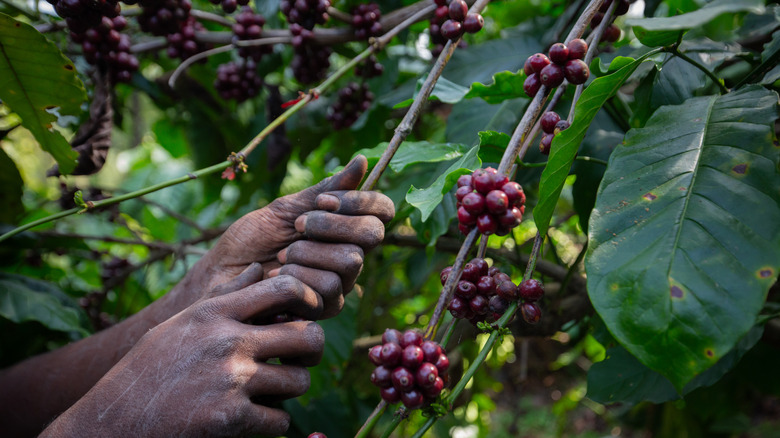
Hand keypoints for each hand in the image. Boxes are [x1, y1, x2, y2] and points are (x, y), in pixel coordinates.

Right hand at [40, 272, 324, 437]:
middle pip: (308, 336)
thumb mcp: (183, 323)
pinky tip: (253, 419)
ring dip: (290, 391)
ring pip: (299, 381)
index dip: (310, 298)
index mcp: (215, 313)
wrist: (112, 423)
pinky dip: (272, 424)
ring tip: (272, 392)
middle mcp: (226, 341)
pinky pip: (280, 421)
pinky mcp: (230, 419)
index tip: (309, 313)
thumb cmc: (149, 369)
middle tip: (299, 360)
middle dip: (311, 351)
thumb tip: (259, 267)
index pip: (286, 288)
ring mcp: (230, 380)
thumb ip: (227, 295)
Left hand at [188, 155, 393, 316]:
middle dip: (330, 225)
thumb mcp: (285, 208)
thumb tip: (362, 161)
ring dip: (306, 254)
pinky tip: (274, 278)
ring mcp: (341, 283)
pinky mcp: (325, 309)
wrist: (220, 276)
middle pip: (371, 235)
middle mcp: (350, 255)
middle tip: (297, 227)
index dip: (360, 202)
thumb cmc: (250, 240)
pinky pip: (327, 288)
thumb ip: (324, 190)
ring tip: (280, 258)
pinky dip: (295, 277)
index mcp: (345, 227)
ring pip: (349, 262)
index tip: (323, 201)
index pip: (382, 211)